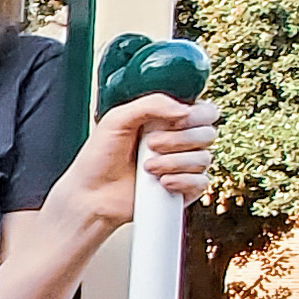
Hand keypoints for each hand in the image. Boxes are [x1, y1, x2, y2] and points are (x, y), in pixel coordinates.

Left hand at [57, 95, 217, 228]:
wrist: (90, 194)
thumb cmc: (99, 157)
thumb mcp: (117, 119)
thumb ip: (150, 104)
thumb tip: (185, 109)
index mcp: (168, 120)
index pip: (205, 111)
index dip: (197, 115)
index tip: (176, 121)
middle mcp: (180, 141)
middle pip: (208, 133)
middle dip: (179, 139)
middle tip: (151, 145)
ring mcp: (183, 166)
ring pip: (204, 158)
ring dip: (173, 162)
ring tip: (146, 167)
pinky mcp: (184, 189)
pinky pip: (201, 182)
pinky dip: (181, 181)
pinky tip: (161, 182)